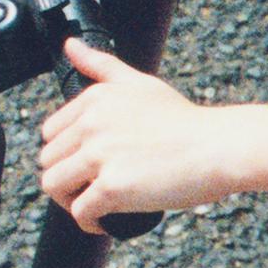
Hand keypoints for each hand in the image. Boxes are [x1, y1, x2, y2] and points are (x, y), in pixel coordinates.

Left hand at [38, 41, 236, 231]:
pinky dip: (88, 222)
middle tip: (92, 189)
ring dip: (69, 202)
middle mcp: (91, 124)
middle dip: (66, 179)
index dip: (64, 153)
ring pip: (55, 186)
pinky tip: (104, 222)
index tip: (85, 166)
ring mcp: (100, 155)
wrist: (218, 147)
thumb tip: (70, 45)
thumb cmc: (185, 121)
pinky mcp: (112, 187)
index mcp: (94, 99)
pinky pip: (80, 211)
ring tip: (94, 206)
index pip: (50, 133)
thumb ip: (101, 64)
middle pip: (49, 161)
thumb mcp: (140, 83)